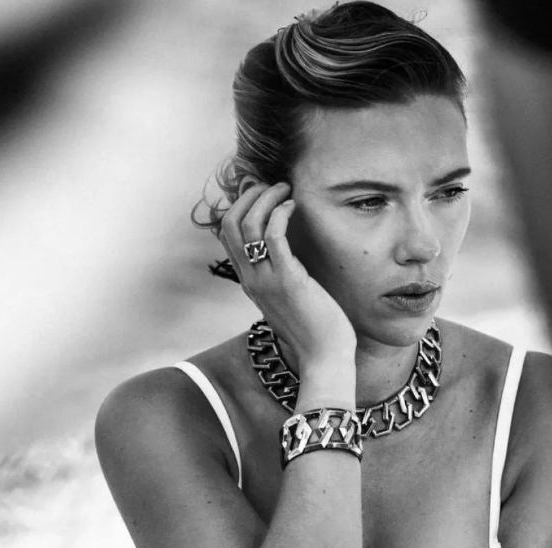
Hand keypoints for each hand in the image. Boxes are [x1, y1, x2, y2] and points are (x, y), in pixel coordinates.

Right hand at [220, 179, 356, 373]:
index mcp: (250, 282)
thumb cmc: (314, 329)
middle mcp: (251, 279)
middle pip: (230, 225)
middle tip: (273, 187)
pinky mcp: (288, 279)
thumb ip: (282, 277)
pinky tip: (293, 206)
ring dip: (265, 199)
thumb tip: (289, 256)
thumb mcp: (289, 299)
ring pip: (247, 225)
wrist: (324, 356)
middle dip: (248, 197)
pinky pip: (272, 236)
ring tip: (285, 190)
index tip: (262, 195)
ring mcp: (266, 279)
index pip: (227, 236)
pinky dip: (280, 213)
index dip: (239, 208)